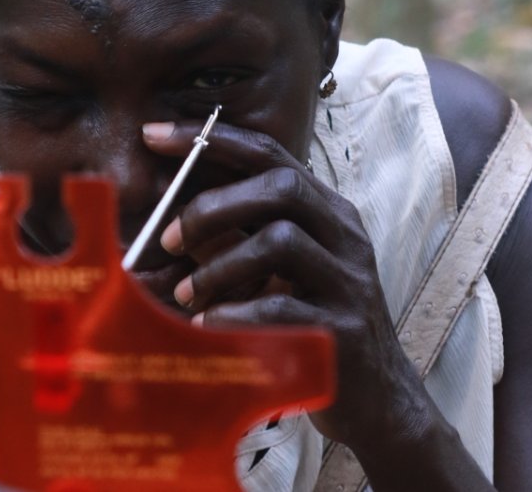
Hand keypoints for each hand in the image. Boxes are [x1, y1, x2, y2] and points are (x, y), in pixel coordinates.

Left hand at [142, 119, 430, 450]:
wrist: (378, 397)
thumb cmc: (314, 326)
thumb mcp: (281, 273)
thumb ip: (239, 240)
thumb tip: (167, 226)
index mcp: (326, 212)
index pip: (268, 153)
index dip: (208, 137)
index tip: (152, 135)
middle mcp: (344, 237)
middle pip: (281, 186)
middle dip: (213, 206)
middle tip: (169, 240)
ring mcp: (348, 281)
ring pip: (280, 240)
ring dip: (218, 265)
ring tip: (186, 295)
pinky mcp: (343, 330)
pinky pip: (282, 308)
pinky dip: (234, 314)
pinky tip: (206, 326)